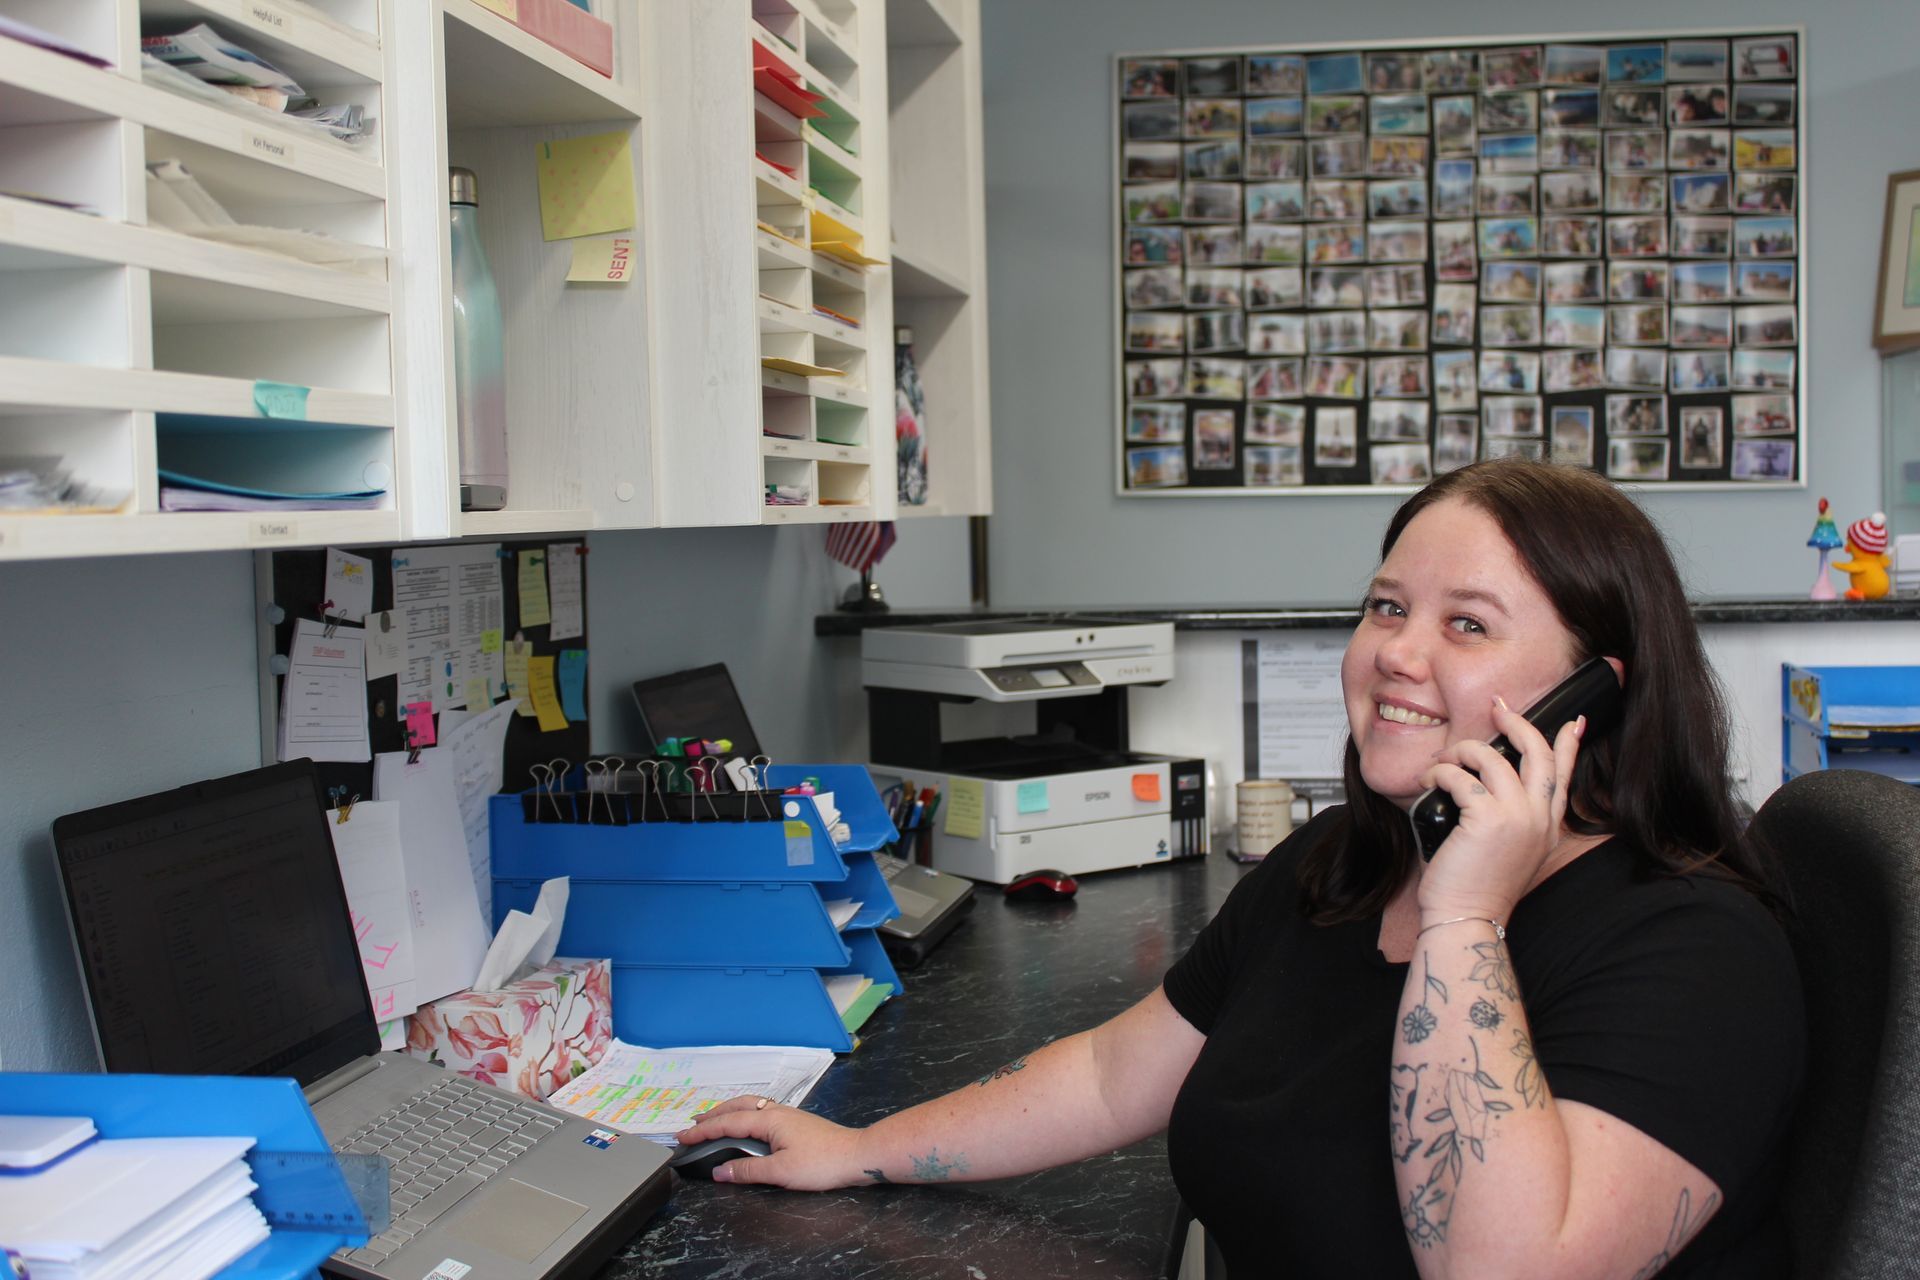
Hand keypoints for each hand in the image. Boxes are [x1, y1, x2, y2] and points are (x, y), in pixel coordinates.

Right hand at [674, 1096, 869, 1189]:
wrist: (856, 1155)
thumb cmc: (822, 1163)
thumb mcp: (781, 1171)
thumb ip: (748, 1170)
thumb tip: (720, 1170)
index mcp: (770, 1120)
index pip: (728, 1122)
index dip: (703, 1130)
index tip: (683, 1135)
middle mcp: (777, 1111)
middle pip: (737, 1106)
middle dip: (713, 1114)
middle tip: (692, 1124)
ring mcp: (787, 1115)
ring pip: (750, 1106)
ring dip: (728, 1111)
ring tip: (713, 1120)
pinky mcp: (795, 1122)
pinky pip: (761, 1111)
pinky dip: (744, 1114)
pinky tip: (746, 1123)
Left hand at [1416, 697, 1584, 922]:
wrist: (1467, 918)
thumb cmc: (1475, 887)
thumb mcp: (1507, 850)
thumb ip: (1510, 818)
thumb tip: (1485, 784)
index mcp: (1546, 827)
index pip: (1564, 775)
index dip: (1569, 744)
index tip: (1572, 721)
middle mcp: (1538, 819)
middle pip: (1538, 753)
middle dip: (1517, 723)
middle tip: (1497, 709)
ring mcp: (1517, 817)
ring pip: (1492, 758)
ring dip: (1462, 751)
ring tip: (1442, 762)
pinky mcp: (1488, 818)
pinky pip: (1461, 776)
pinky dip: (1440, 773)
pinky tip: (1428, 782)